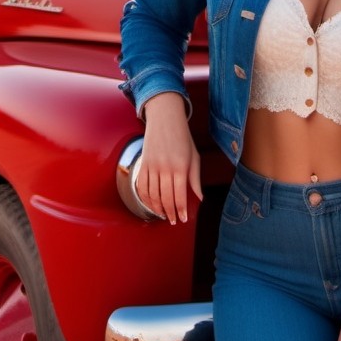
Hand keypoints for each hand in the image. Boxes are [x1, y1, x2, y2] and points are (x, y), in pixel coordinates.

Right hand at [136, 93, 201, 223]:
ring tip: (163, 215)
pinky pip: (141, 186)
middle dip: (170, 212)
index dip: (181, 210)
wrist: (165, 119)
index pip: (180, 196)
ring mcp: (152, 166)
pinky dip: (144, 198)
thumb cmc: (183, 139)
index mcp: (180, 167)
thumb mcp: (194, 157)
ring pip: (152, 195)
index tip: (182, 219)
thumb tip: (200, 199)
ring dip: (157, 208)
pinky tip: (150, 204)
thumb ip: (195, 179)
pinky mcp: (143, 164)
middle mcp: (165, 168)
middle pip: (165, 198)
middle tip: (174, 220)